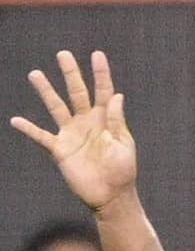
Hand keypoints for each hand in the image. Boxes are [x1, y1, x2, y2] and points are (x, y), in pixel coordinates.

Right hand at [10, 50, 136, 212]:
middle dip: (70, 73)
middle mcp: (86, 122)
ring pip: (56, 107)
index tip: (97, 54)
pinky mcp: (60, 149)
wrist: (111, 196)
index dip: (101, 74)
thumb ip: (117, 121)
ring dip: (46, 91)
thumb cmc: (122, 171)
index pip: (103, 92)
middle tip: (63, 54)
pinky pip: (41, 136)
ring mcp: (71, 134)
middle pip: (76, 92)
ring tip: (35, 73)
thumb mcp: (123, 144)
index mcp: (105, 120)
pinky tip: (16, 120)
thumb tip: (117, 95)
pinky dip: (29, 129)